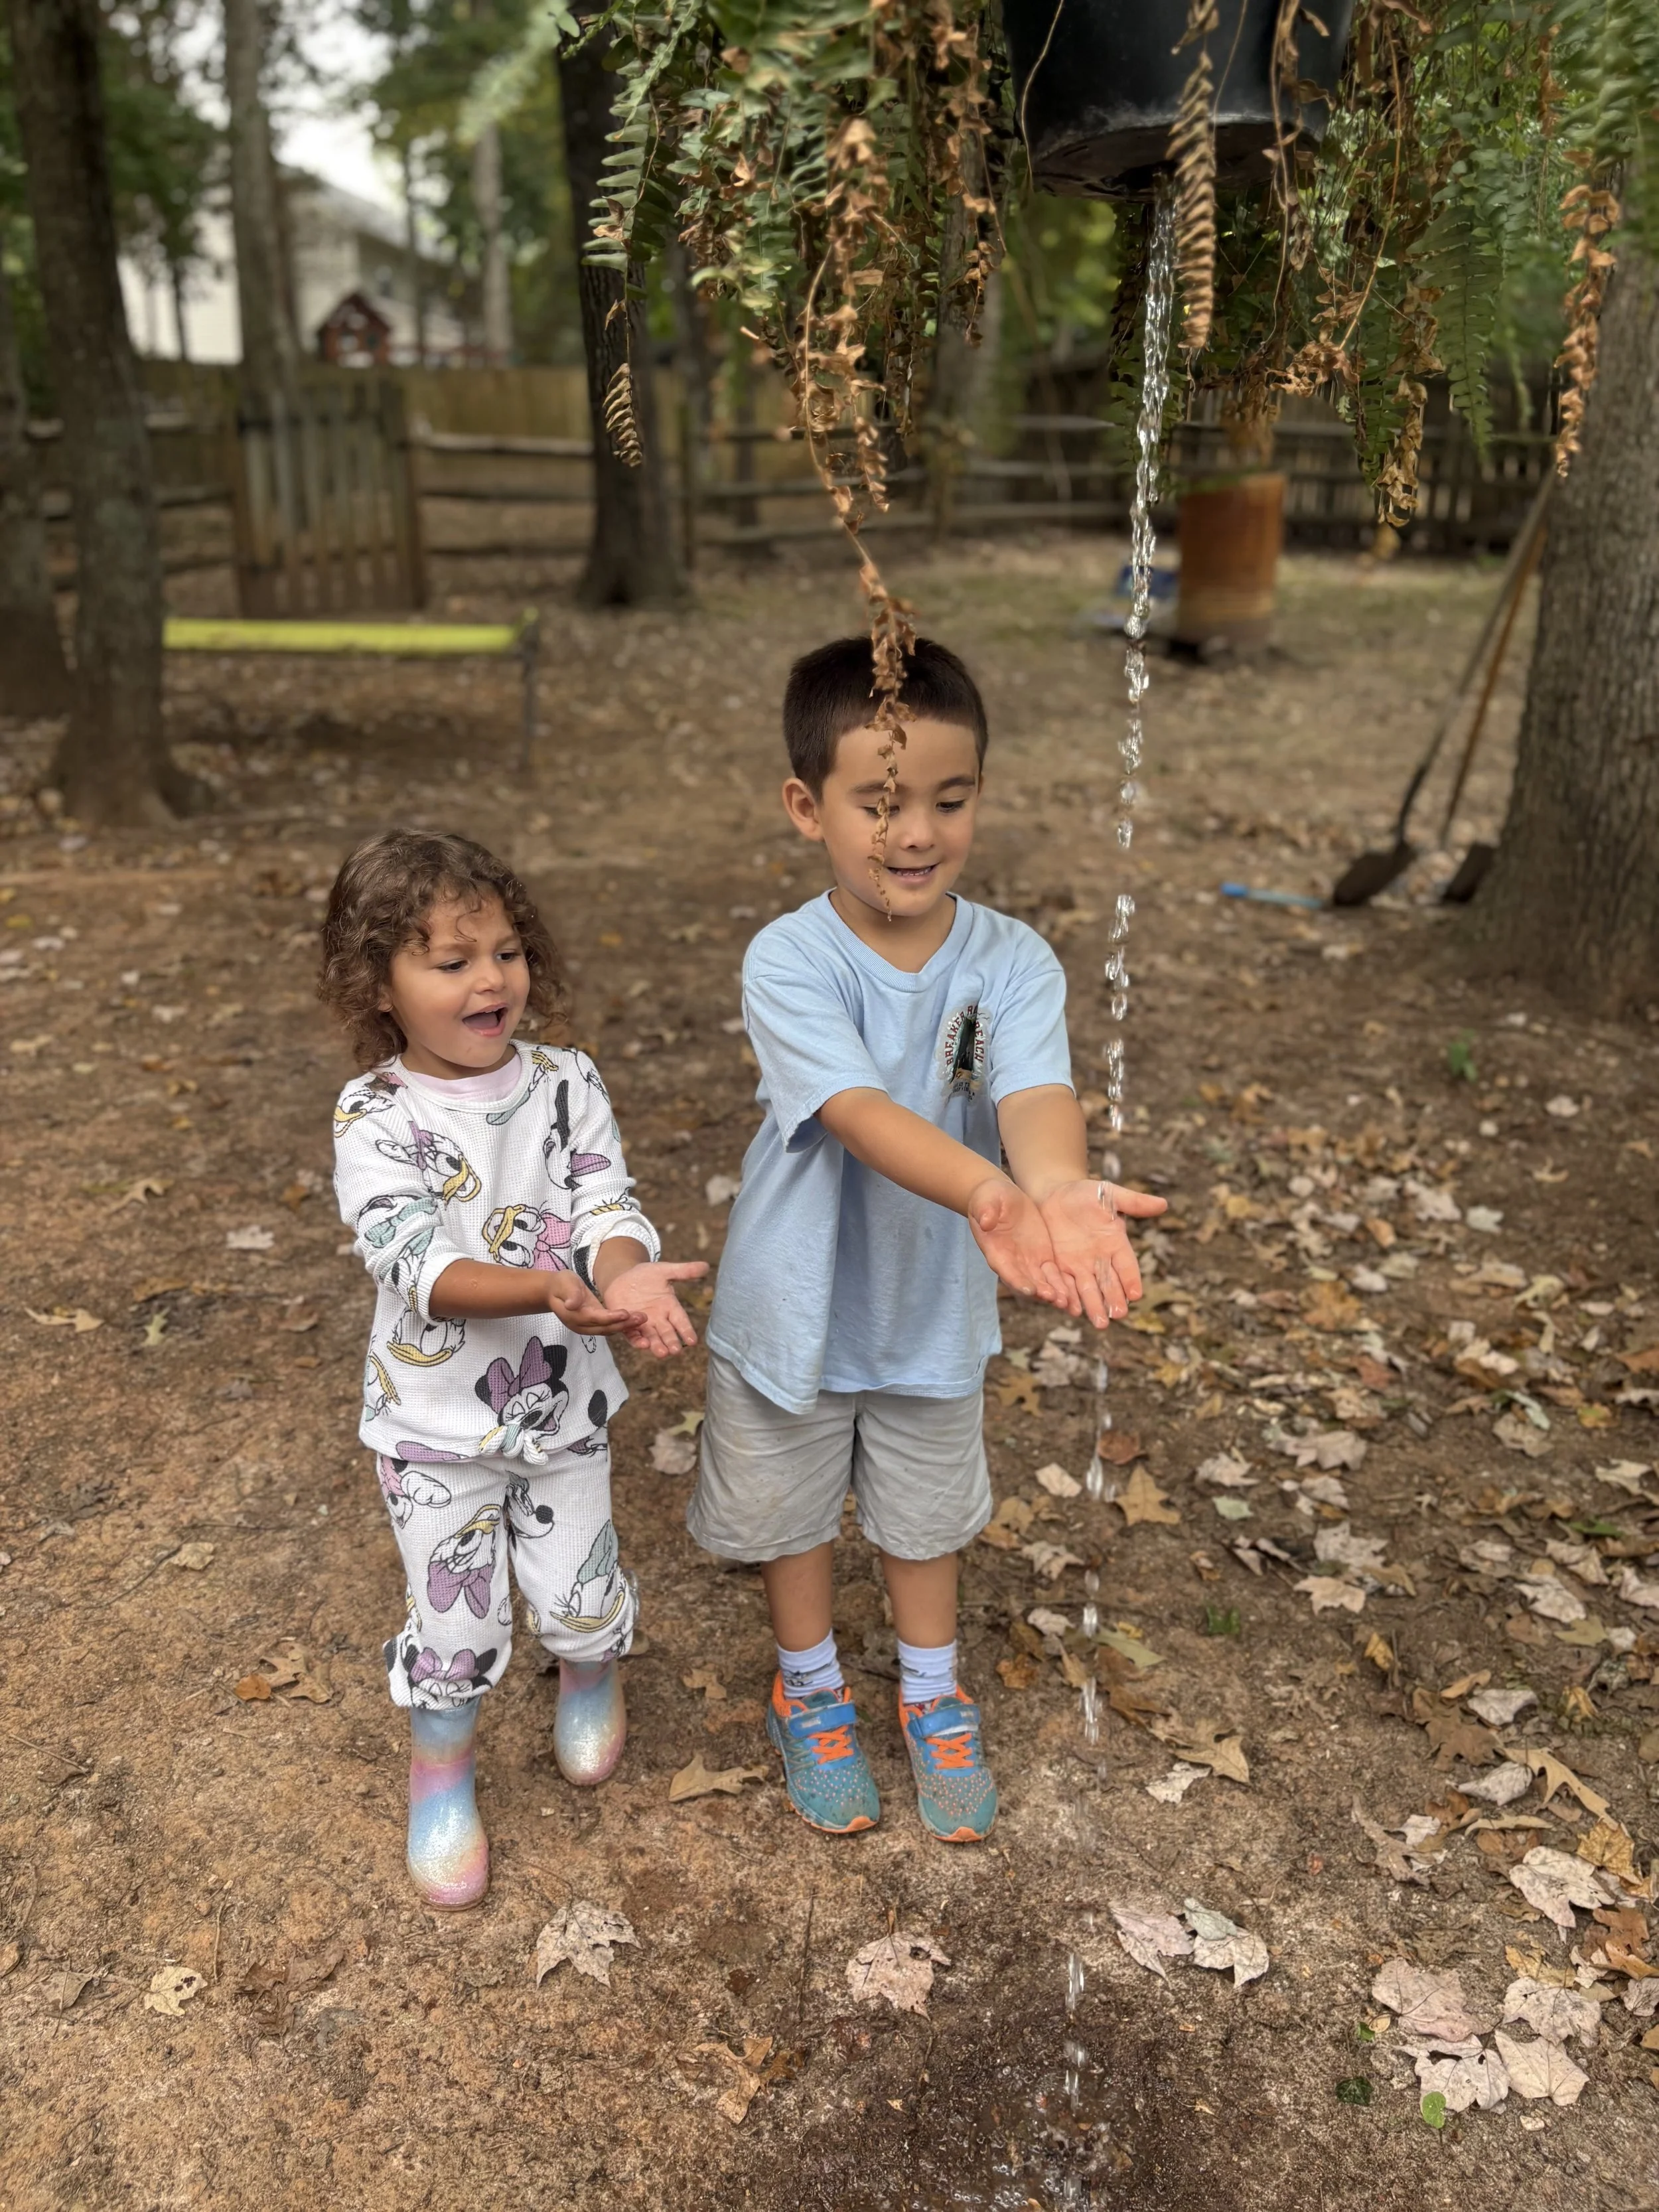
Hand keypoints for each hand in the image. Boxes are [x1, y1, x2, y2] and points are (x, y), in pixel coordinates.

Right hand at [540, 1270, 640, 1336]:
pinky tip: (636, 1320)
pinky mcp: (595, 1324)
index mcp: (575, 1316)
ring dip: (626, 1326)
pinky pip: (610, 1327)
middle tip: (642, 1317)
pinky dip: (623, 1325)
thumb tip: (571, 1305)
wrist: (555, 1291)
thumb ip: (570, 1294)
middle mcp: (582, 1326)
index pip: (595, 1318)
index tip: (625, 1314)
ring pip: (610, 1329)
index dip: (611, 1317)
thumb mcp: (564, 1284)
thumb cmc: (561, 1285)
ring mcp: (588, 1327)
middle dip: (624, 1324)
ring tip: (643, 1318)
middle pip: (606, 1327)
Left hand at [599, 1259, 709, 1358]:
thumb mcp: (665, 1270)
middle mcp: (658, 1318)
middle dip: (671, 1341)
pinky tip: (642, 1344)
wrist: (622, 1278)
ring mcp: (642, 1323)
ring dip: (656, 1345)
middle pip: (666, 1332)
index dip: (686, 1330)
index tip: (693, 1341)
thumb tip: (706, 1266)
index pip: (681, 1321)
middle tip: (675, 1351)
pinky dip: (637, 1340)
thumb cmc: (646, 1276)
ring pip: (651, 1337)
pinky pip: (632, 1334)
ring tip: (662, 1353)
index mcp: (669, 1307)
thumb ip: (684, 1271)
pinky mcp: (626, 1324)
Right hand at [967, 1177, 1075, 1310]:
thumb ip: (985, 1211)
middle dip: (1041, 1291)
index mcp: (996, 1251)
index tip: (1030, 1290)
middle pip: (1027, 1282)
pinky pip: (1055, 1273)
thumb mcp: (986, 1200)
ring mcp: (1029, 1261)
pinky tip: (1075, 1294)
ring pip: (1043, 1282)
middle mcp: (1012, 1262)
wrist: (1001, 1197)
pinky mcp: (1043, 1256)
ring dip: (1054, 1292)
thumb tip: (985, 1221)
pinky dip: (1064, 1284)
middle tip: (1055, 1299)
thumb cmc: (989, 1197)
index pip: (1006, 1270)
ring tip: (1068, 1302)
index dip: (1018, 1281)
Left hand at [1036, 1179, 1168, 1329]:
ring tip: (1100, 1323)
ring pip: (1089, 1290)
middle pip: (1109, 1283)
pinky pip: (1065, 1285)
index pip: (1127, 1265)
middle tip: (1119, 1316)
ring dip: (1094, 1306)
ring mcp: (1080, 1266)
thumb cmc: (1084, 1193)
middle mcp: (1100, 1260)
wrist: (1053, 1194)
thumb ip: (1133, 1202)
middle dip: (1114, 1300)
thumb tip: (1163, 1204)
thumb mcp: (1109, 1194)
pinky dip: (1070, 1298)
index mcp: (1116, 1244)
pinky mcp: (1060, 1268)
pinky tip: (1074, 1311)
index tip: (1136, 1294)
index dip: (1131, 1279)